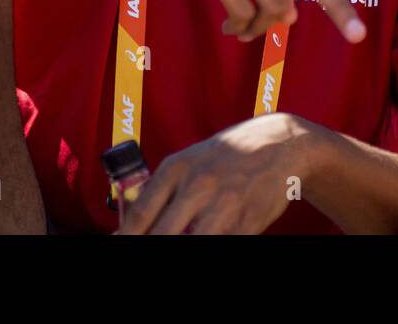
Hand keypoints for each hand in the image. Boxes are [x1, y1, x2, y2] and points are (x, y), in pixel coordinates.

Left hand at [117, 114, 317, 234]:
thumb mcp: (192, 159)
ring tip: (185, 240)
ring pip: (192, 243)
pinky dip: (212, 245)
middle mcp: (198, 184)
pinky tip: (210, 238)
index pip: (140, 213)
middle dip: (149, 247)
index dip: (125, 237)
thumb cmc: (230, 154)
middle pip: (161, 234)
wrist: (280, 143)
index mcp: (178, 167)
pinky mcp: (248, 220)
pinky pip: (223, 244)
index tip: (117, 245)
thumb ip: (165, 187)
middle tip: (143, 253)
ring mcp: (224, 203)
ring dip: (182, 247)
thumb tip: (132, 223)